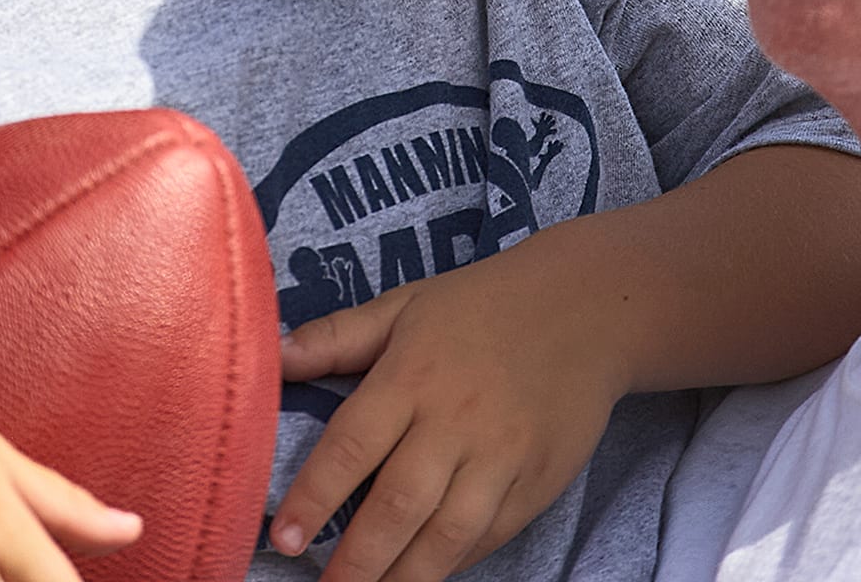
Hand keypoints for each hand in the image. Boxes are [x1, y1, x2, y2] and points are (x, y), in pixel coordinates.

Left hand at [270, 247, 628, 581]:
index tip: (285, 539)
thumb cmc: (482, 306)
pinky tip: (423, 573)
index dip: (315, 497)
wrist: (588, 308)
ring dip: (403, 577)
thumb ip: (337, 337)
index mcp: (413, 374)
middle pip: (399, 504)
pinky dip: (453, 562)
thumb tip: (271, 356)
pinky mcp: (538, 481)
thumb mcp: (405, 305)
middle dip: (356, 561)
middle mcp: (456, 419)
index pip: (353, 445)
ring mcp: (502, 455)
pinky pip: (489, 536)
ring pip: (447, 534)